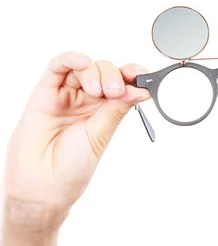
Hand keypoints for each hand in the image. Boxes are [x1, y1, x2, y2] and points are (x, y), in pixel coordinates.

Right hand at [3, 52, 150, 231]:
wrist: (44, 185)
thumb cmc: (72, 167)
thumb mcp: (101, 135)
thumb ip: (117, 110)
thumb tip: (142, 91)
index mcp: (105, 111)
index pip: (123, 85)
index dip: (135, 77)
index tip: (145, 77)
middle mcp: (87, 101)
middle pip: (106, 72)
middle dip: (115, 76)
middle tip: (115, 92)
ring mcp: (66, 95)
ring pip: (84, 67)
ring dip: (96, 71)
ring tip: (98, 90)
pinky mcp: (45, 93)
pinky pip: (57, 67)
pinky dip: (71, 59)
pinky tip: (81, 63)